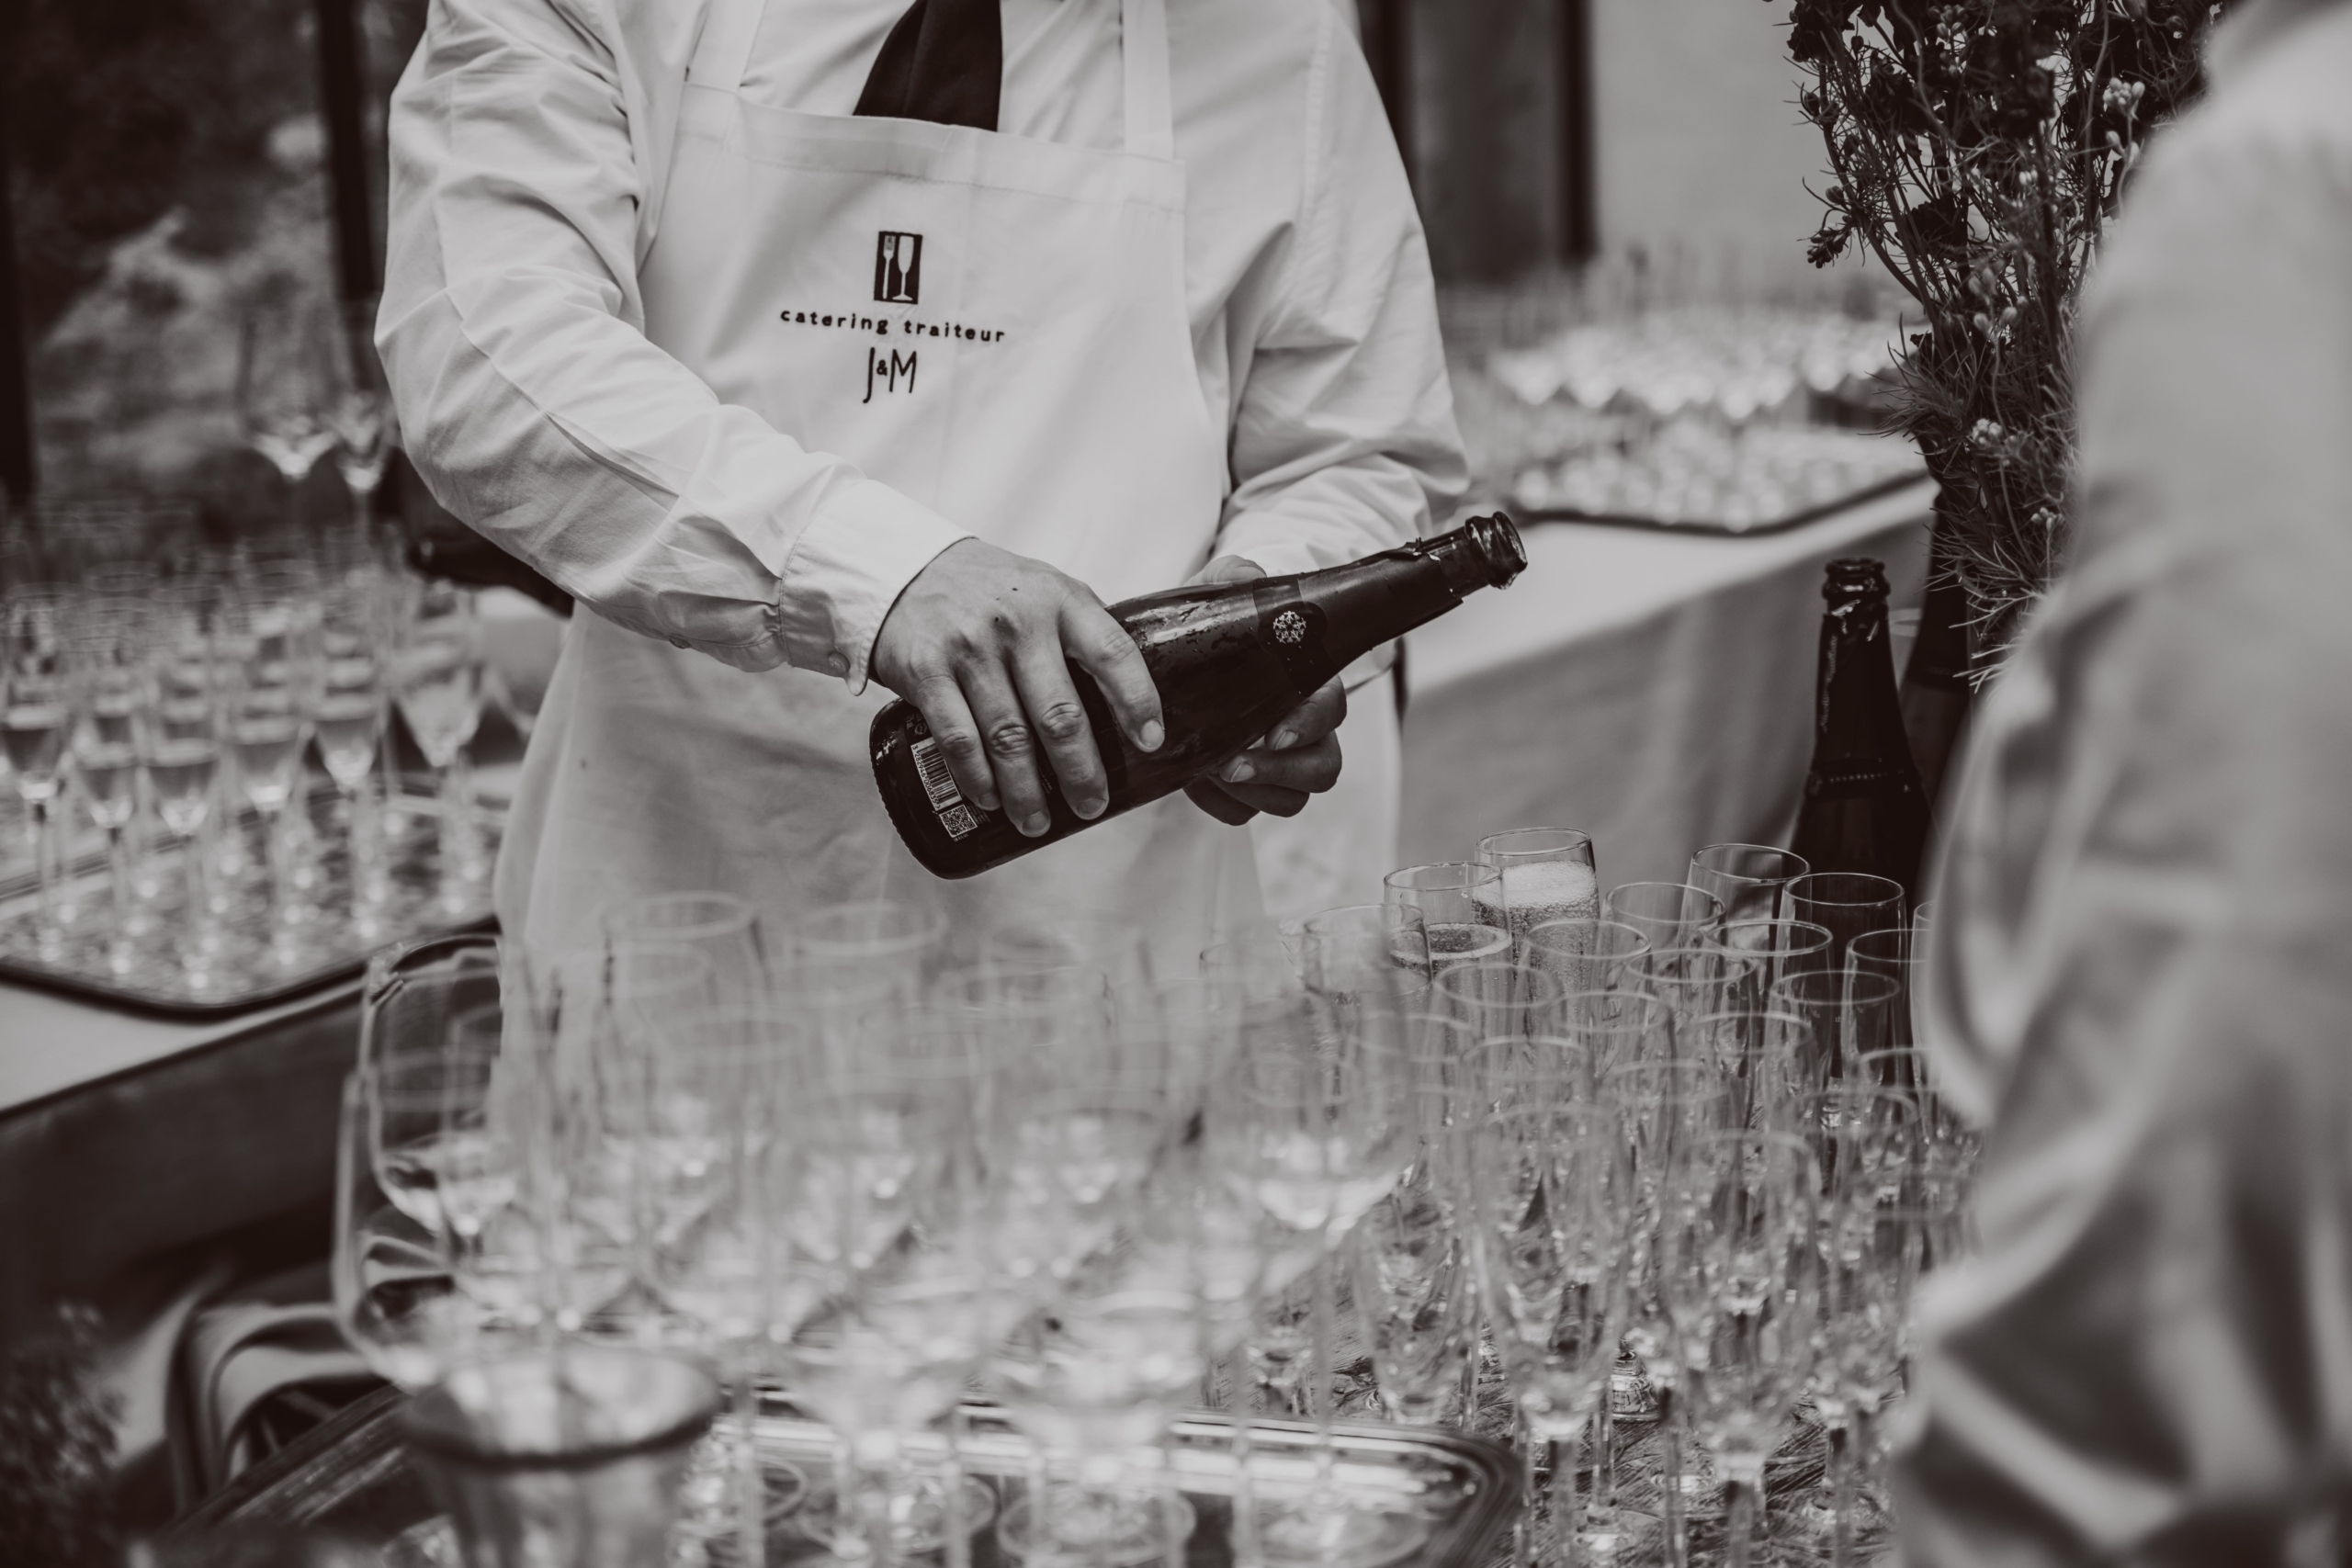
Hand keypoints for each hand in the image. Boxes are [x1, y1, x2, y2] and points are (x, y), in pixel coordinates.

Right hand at [870, 538, 1163, 836]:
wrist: (904, 573)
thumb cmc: (993, 594)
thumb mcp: (1046, 592)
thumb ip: (1084, 634)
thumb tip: (1133, 704)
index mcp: (1061, 601)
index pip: (1112, 653)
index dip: (1136, 701)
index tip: (1150, 742)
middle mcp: (1018, 623)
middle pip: (1060, 713)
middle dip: (1080, 770)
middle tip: (1091, 806)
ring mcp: (970, 646)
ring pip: (1009, 736)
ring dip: (1026, 790)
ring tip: (1038, 822)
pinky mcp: (926, 671)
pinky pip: (958, 738)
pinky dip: (977, 777)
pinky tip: (991, 799)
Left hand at [1180, 556, 1345, 826]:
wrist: (1186, 655)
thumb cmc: (1218, 624)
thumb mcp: (1219, 592)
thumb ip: (1232, 577)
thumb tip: (1247, 577)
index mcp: (1308, 684)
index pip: (1331, 711)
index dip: (1308, 726)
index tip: (1273, 733)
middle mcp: (1305, 731)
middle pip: (1323, 767)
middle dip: (1279, 772)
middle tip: (1231, 763)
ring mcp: (1281, 765)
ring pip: (1292, 799)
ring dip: (1251, 792)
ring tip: (1209, 772)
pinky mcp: (1248, 789)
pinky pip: (1245, 814)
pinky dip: (1222, 804)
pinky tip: (1195, 782)